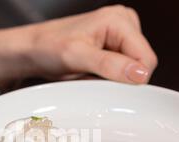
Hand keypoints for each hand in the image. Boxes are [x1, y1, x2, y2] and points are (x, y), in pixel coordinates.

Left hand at [0, 5, 157, 88]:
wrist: (33, 49)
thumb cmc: (48, 47)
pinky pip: (123, 68)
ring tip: (90, 71)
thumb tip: (140, 74)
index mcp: (119, 19)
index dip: (132, 78)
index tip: (107, 84)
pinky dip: (109, 75)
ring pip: (133, 68)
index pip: (146, 59)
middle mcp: (123, 22)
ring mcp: (120, 34)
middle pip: (141, 63)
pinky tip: (92, 71)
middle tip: (94, 76)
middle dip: (122, 77)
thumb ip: (110, 65)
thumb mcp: (77, 57)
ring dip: (114, 77)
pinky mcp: (114, 45)